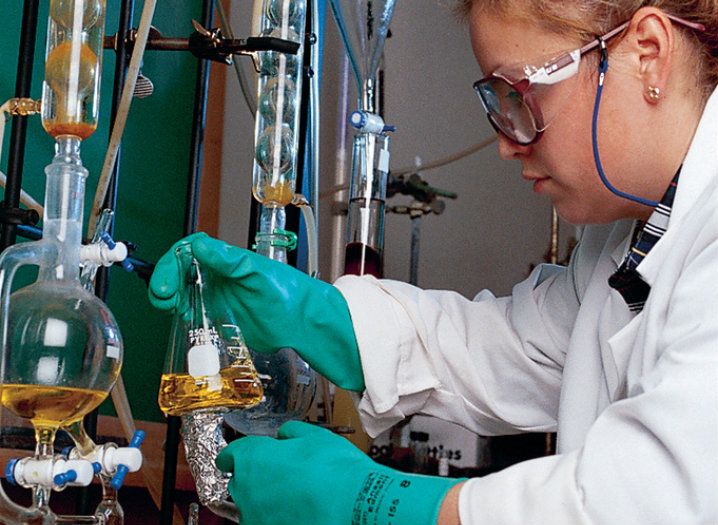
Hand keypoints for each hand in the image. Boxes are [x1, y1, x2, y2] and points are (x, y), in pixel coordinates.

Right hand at [148, 233, 364, 390]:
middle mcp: (217, 276)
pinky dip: (180, 316)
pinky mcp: (218, 318)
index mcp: (224, 260)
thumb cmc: (288, 291)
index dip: (170, 264)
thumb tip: (201, 246)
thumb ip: (229, 261)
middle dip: (164, 283)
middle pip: (178, 273)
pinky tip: (183, 319)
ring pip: (181, 293)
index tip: (165, 282)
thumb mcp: (258, 273)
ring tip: (170, 308)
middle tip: (164, 299)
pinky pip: (191, 314)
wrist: (302, 322)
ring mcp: (216, 297)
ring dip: (169, 299)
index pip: (187, 252)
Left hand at [215, 421, 461, 524]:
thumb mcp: (314, 436)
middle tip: (285, 473)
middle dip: (258, 477)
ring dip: (268, 500)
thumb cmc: (334, 467)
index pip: (230, 455)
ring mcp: (255, 516)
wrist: (353, 505)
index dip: (238, 454)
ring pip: (254, 506)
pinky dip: (279, 516)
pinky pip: (267, 520)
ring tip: (297, 495)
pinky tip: (301, 510)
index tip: (244, 455)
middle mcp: (246, 489)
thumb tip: (283, 436)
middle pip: (242, 482)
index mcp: (252, 459)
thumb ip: (290, 433)